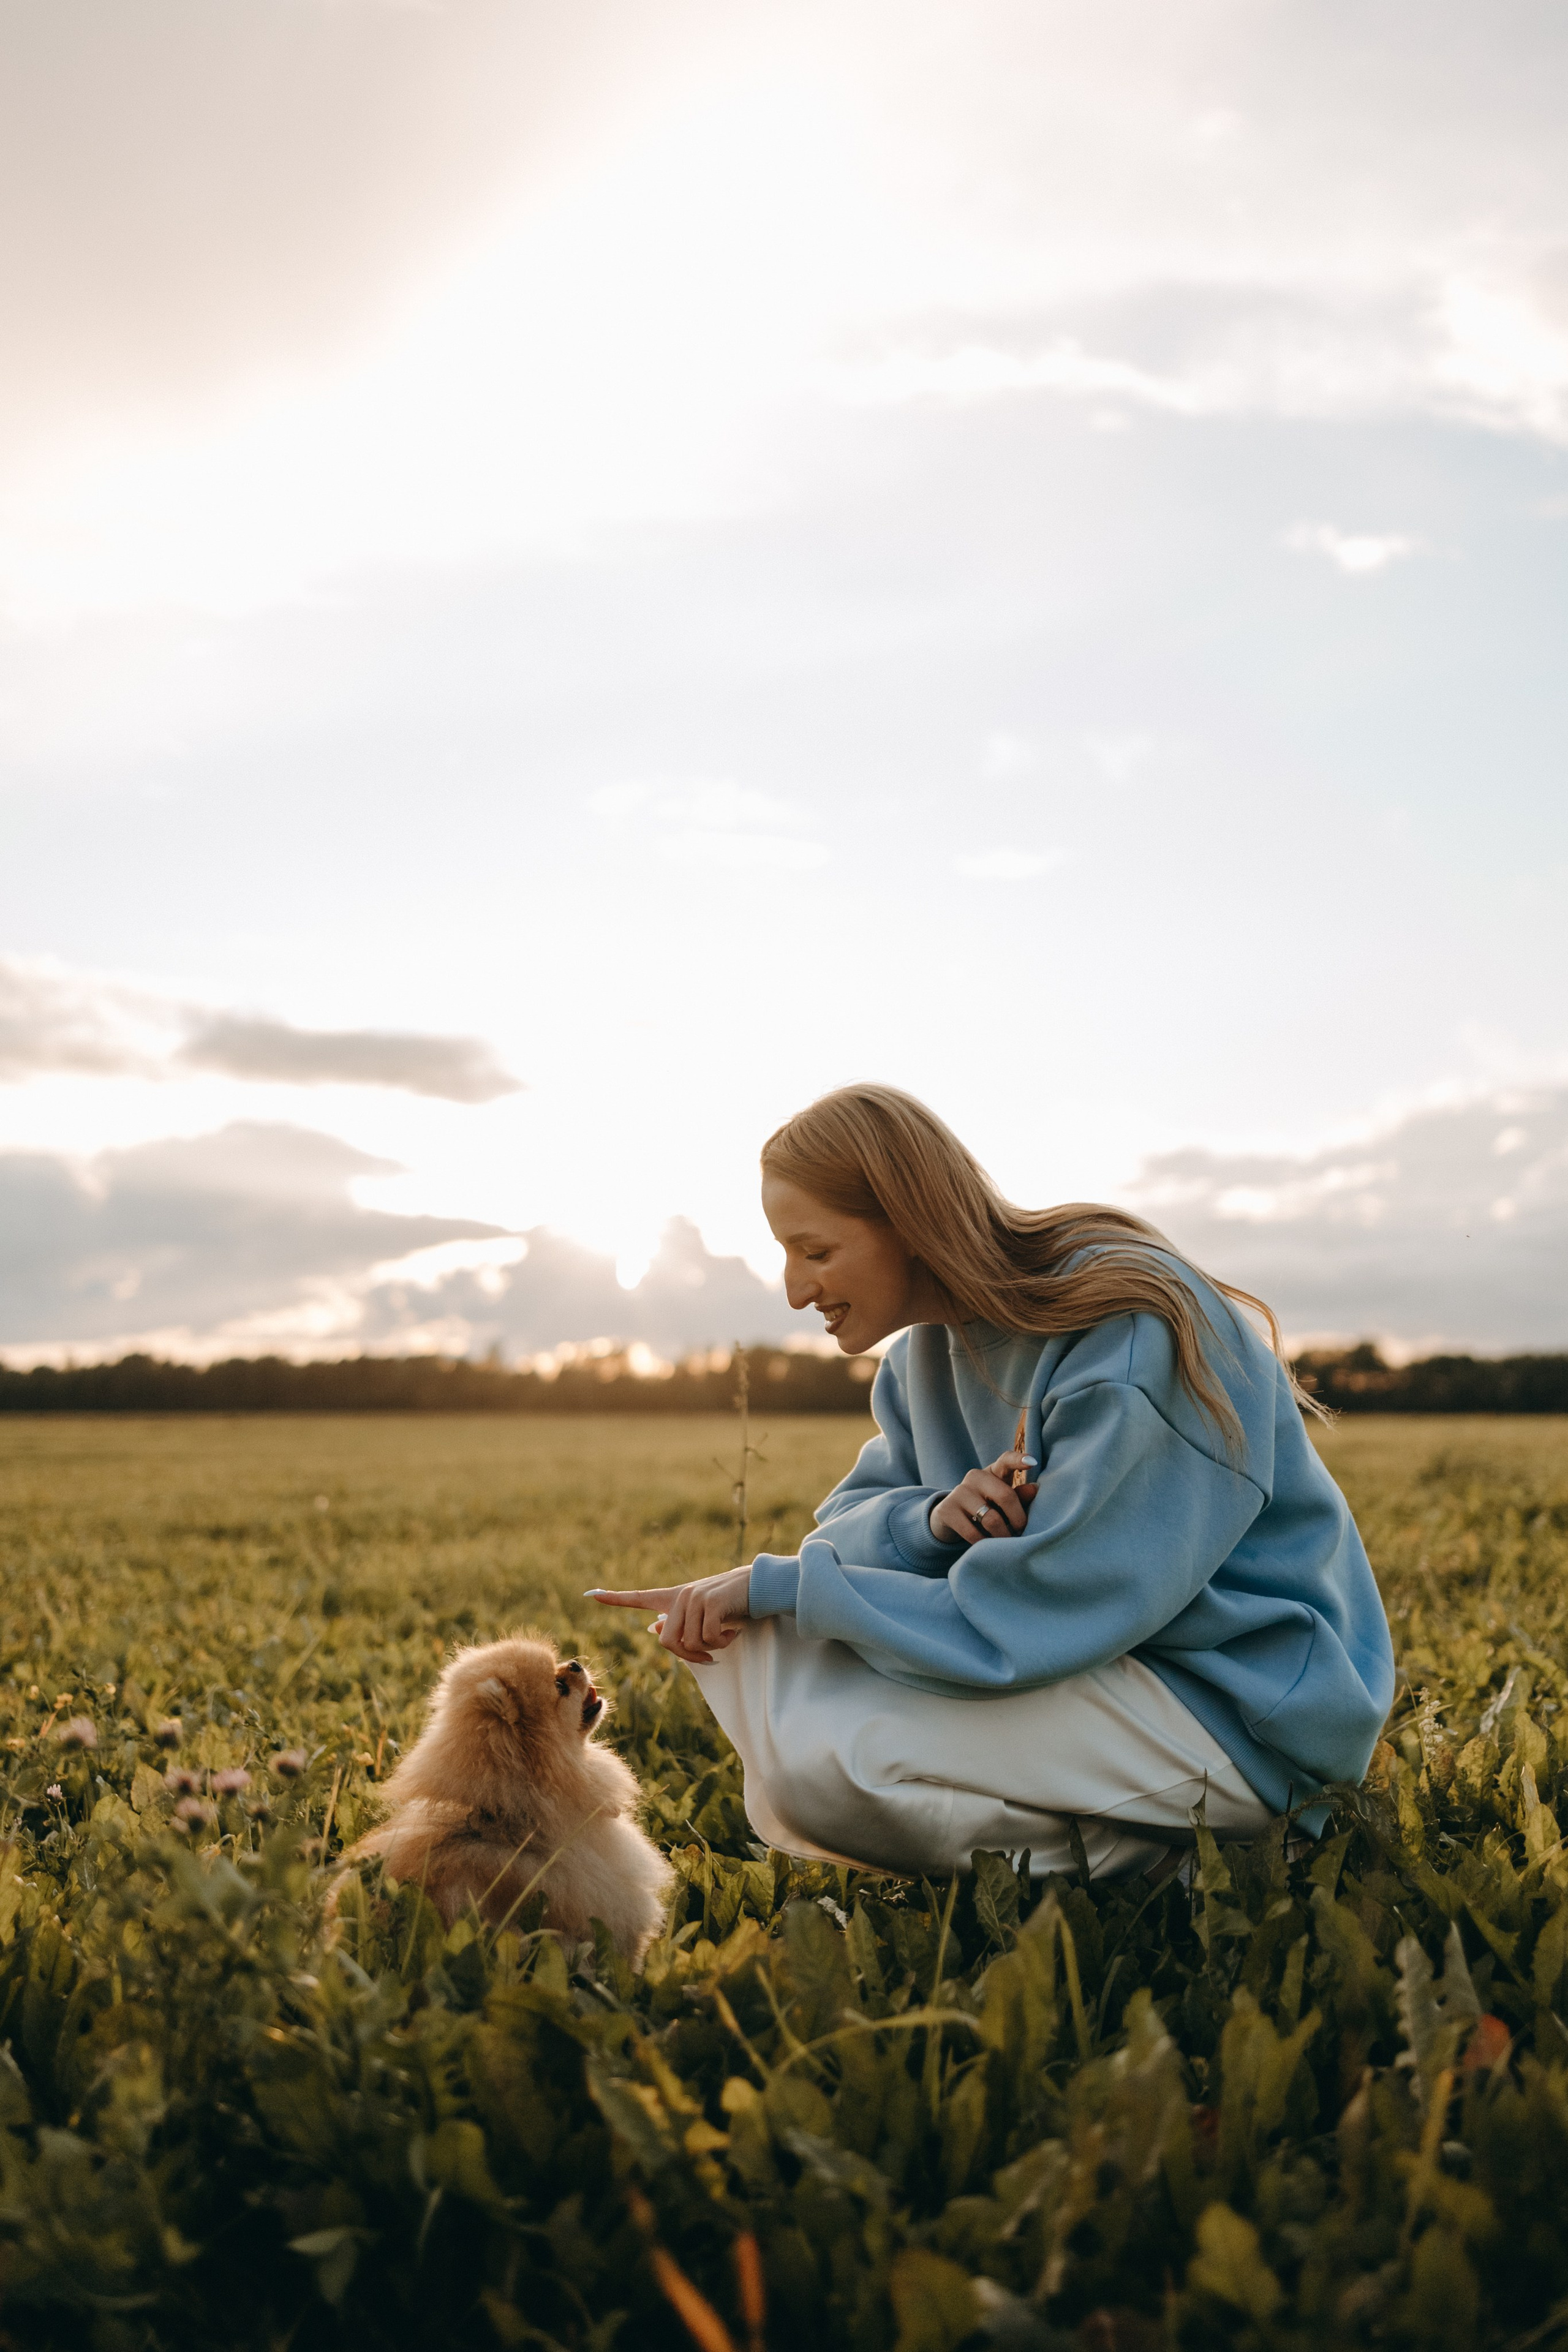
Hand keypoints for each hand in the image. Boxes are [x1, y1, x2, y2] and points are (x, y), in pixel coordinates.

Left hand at [586, 1565, 752, 1663]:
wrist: (759, 1587)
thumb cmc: (732, 1604)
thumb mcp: (703, 1614)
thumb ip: (678, 1622)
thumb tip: (654, 1628)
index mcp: (675, 1598)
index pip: (640, 1598)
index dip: (615, 1599)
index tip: (590, 1594)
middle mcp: (681, 1596)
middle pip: (669, 1643)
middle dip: (690, 1657)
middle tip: (710, 1656)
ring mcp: (695, 1598)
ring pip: (690, 1644)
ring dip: (711, 1649)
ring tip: (726, 1636)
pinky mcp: (710, 1603)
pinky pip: (708, 1639)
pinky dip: (722, 1643)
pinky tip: (733, 1632)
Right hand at [930, 1451, 1038, 1546]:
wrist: (950, 1518)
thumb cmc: (987, 1507)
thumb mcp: (1003, 1501)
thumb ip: (1019, 1496)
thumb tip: (1034, 1489)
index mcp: (993, 1471)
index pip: (1006, 1460)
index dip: (1018, 1460)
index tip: (1032, 1462)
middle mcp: (975, 1476)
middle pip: (1005, 1496)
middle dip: (1018, 1520)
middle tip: (1021, 1533)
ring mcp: (959, 1491)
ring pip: (991, 1519)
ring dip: (1003, 1536)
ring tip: (1007, 1543)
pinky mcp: (947, 1509)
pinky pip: (973, 1533)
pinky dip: (985, 1543)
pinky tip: (989, 1546)